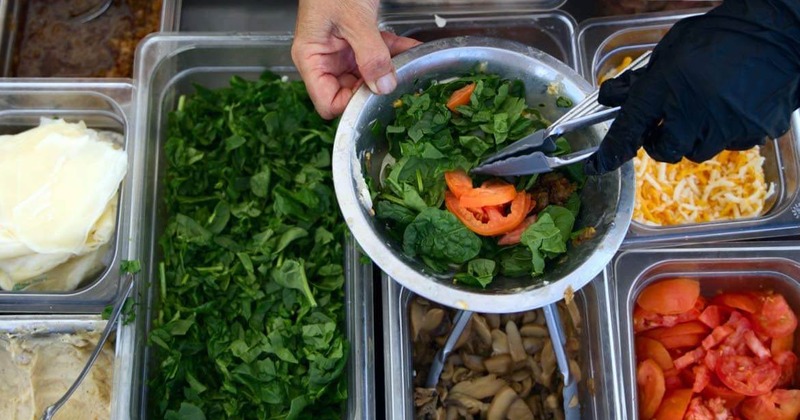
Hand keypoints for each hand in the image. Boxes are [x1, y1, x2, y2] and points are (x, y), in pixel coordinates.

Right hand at [291, 0, 421, 118]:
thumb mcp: (354, 18)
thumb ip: (370, 55)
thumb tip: (383, 87)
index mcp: (312, 58)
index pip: (327, 102)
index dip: (351, 105)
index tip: (375, 97)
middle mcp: (325, 59)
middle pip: (350, 92)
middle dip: (376, 88)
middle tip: (398, 83)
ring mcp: (343, 50)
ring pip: (368, 75)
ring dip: (390, 71)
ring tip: (410, 65)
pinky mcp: (358, 40)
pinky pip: (378, 55)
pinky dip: (396, 52)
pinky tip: (413, 49)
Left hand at [585, 0, 799, 174]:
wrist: (777, 32)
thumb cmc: (719, 36)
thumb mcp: (669, 51)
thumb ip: (639, 79)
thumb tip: (611, 98)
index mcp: (666, 87)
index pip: (629, 128)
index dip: (611, 152)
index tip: (597, 166)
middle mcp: (693, 111)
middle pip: (665, 152)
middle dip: (661, 143)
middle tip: (667, 124)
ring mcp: (726, 125)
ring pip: (698, 152)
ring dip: (694, 137)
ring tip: (705, 108)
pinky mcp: (754, 132)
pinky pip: (730, 145)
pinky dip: (725, 133)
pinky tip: (731, 107)